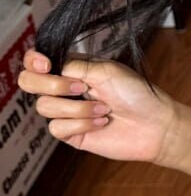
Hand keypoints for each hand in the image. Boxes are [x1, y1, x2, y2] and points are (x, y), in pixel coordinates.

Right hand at [17, 48, 180, 164]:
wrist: (155, 125)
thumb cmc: (137, 94)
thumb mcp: (106, 71)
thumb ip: (75, 66)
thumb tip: (52, 68)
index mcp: (73, 68)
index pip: (37, 62)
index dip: (34, 62)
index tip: (47, 66)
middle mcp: (66, 88)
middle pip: (29, 83)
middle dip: (50, 85)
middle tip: (80, 88)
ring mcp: (68, 111)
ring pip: (45, 106)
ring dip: (78, 108)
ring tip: (104, 108)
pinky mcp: (72, 133)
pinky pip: (57, 127)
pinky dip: (81, 123)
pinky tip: (103, 122)